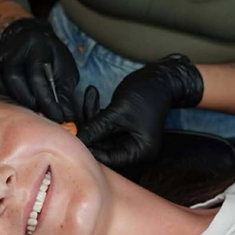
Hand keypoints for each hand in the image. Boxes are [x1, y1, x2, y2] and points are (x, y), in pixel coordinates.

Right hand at [0, 18, 78, 121]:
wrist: (30, 35)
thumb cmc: (51, 57)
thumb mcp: (65, 70)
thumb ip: (64, 93)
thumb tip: (66, 117)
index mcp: (38, 45)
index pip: (38, 76)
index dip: (47, 101)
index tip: (57, 117)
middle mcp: (15, 45)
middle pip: (13, 76)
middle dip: (27, 101)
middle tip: (39, 114)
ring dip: (8, 97)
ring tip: (23, 107)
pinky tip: (8, 100)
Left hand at [77, 54, 203, 167]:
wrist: (160, 77)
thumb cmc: (146, 95)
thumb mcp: (119, 112)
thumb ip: (97, 127)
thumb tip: (77, 138)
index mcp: (139, 151)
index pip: (110, 158)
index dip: (91, 149)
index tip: (74, 137)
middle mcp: (134, 148)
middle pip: (103, 147)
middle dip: (89, 130)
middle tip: (75, 117)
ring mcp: (127, 137)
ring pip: (100, 133)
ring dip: (91, 115)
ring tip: (91, 95)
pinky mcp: (121, 126)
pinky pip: (103, 124)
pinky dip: (96, 110)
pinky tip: (92, 93)